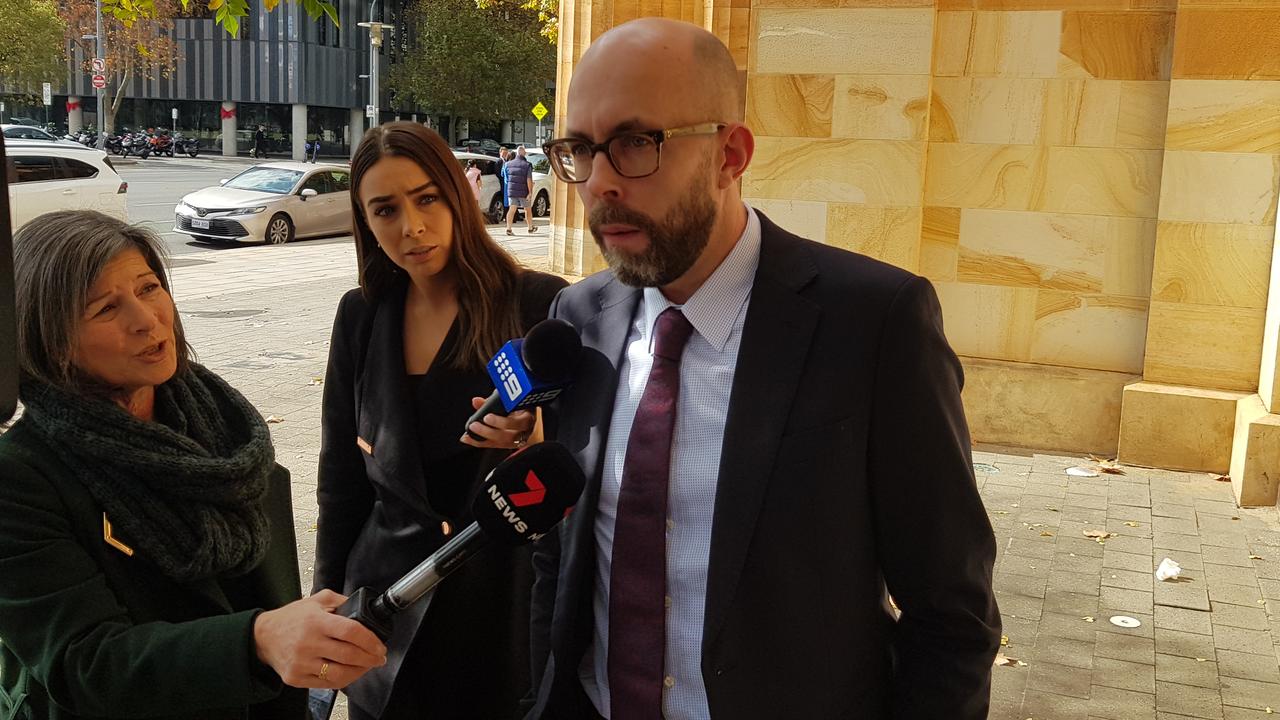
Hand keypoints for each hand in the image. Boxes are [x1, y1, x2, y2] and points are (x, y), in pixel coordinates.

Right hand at [252, 589, 386, 688]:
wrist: (263, 637)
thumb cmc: (291, 618)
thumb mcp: (316, 600)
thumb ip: (341, 601)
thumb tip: (364, 608)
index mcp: (316, 621)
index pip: (351, 631)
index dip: (371, 640)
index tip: (380, 646)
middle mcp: (308, 643)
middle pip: (349, 655)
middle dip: (370, 658)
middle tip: (379, 658)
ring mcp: (301, 663)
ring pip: (340, 673)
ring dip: (360, 672)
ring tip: (367, 666)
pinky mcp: (296, 678)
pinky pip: (326, 684)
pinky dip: (342, 680)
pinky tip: (349, 672)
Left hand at [460, 396, 535, 448]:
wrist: (534, 425)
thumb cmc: (521, 408)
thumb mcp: (512, 401)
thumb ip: (494, 400)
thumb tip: (476, 401)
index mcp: (529, 414)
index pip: (520, 418)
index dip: (504, 420)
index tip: (488, 416)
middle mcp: (526, 429)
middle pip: (511, 433)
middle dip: (493, 428)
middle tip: (478, 423)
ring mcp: (519, 439)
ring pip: (504, 441)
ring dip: (485, 436)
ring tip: (471, 431)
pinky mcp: (509, 445)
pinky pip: (494, 445)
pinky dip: (479, 442)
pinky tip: (467, 438)